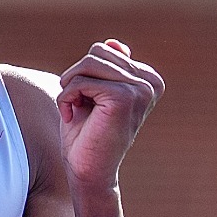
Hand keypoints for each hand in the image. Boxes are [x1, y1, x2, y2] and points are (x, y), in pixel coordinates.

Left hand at [56, 40, 163, 189]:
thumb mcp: (94, 94)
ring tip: (75, 111)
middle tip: (79, 106)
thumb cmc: (87, 135)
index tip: (90, 104)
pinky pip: (80, 81)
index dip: (85, 75)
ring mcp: (140, 89)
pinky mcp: (124, 97)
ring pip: (88, 63)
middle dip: (77, 77)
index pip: (104, 51)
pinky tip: (71, 118)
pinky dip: (66, 98)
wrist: (88, 173)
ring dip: (70, 87)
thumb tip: (114, 43)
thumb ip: (107, 69)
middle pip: (97, 52)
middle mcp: (150, 83)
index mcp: (148, 80)